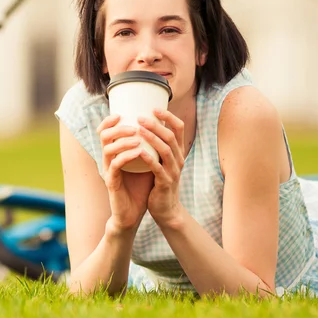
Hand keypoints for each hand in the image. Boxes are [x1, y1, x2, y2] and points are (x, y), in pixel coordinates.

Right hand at [97, 114, 154, 232]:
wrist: (134, 213)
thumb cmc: (140, 187)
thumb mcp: (146, 162)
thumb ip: (150, 147)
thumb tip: (164, 128)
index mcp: (114, 153)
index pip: (105, 131)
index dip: (110, 120)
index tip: (123, 113)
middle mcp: (108, 159)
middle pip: (104, 136)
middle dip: (119, 127)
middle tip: (135, 126)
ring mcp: (108, 170)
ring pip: (108, 149)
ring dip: (124, 140)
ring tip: (138, 137)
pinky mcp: (112, 182)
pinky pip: (116, 165)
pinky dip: (127, 156)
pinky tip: (139, 152)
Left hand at [137, 109, 185, 226]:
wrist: (165, 209)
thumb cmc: (159, 181)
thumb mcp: (162, 161)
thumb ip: (157, 146)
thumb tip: (145, 125)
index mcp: (178, 152)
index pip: (179, 128)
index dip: (168, 117)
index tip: (154, 108)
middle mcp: (179, 159)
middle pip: (171, 136)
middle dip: (156, 125)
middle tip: (140, 117)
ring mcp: (173, 171)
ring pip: (165, 150)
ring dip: (152, 138)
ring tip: (138, 129)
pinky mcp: (165, 182)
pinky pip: (158, 168)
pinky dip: (149, 158)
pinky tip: (139, 151)